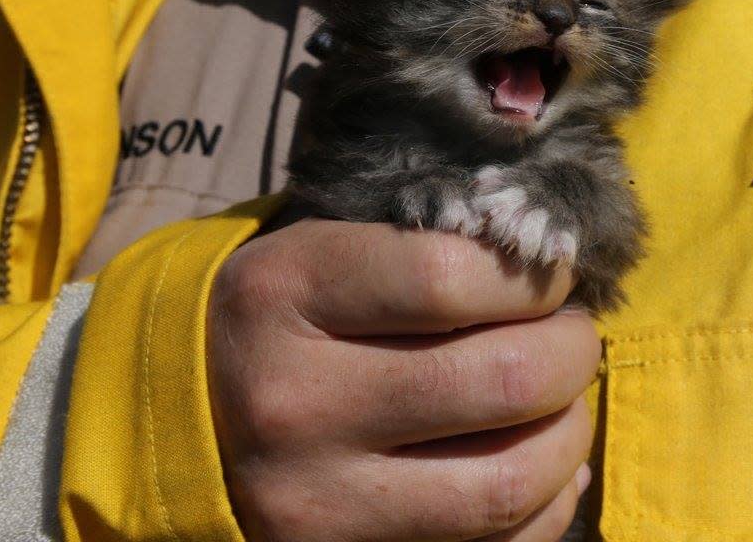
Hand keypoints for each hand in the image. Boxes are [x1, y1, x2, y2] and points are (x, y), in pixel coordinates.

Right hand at [206, 218, 598, 540]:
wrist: (180, 418)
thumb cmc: (284, 316)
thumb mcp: (325, 249)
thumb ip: (427, 247)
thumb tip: (558, 286)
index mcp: (288, 293)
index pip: (453, 277)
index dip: (533, 278)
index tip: (549, 278)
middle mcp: (294, 402)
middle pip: (503, 381)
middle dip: (573, 353)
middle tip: (571, 338)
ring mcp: (315, 501)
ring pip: (507, 482)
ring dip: (570, 435)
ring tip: (562, 402)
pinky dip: (545, 505)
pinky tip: (542, 465)